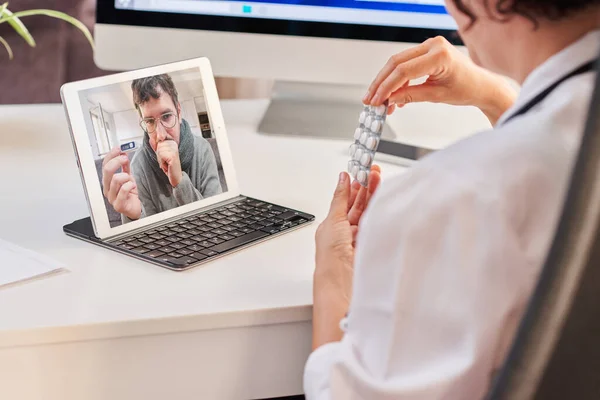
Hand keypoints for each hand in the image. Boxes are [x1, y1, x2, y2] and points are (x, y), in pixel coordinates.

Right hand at [102, 147, 141, 219]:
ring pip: (115, 179)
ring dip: (126, 176)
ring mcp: (111, 197)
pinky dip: (130, 185)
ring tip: (130, 180)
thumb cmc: (130, 194)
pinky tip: (132, 186)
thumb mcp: (128, 178)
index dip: (111, 156)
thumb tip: (123, 154)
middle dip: (117, 161)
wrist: (135, 209)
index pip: (104, 165)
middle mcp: (107, 189)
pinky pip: (123, 190)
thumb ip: (125, 167)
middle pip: (107, 170)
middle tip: (125, 159)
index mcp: (107, 181)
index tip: (118, 149)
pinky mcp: (119, 205)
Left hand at [156, 140, 182, 186]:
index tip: (165, 156)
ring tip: (166, 162)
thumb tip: (151, 139)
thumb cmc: (168, 165)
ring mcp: (174, 149)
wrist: (175, 175)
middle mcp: (174, 143)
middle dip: (159, 155)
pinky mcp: (173, 155)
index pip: (158, 140)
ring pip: (159, 151)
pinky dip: (162, 162)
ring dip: (160, 159)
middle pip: (158, 145)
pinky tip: (167, 164)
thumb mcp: (161, 153)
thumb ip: (156, 145)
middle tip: (165, 160)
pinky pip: (161, 156)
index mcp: (171, 141)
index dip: (158, 150)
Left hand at [312, 166, 381, 349]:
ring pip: (369, 211)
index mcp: (334, 225)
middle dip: (367, 188)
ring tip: (378, 178)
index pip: (347, 200)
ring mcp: (361, 237)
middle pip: (360, 204)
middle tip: (374, 172)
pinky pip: (377, 223)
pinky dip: (381, 211)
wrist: (340, 280)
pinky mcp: (372, 243)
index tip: (362, 171)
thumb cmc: (330, 256)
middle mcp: (348, 231)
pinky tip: (384, 199)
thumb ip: (340, 198)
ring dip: (374, 195)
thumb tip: (342, 178)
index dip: (355, 185)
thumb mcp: (333, 219)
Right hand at [363, 36, 515, 124]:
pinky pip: (405, 65)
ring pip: (397, 63)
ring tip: (379, 101)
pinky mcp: (425, 52)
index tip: (377, 100)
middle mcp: (433, 45)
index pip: (404, 71)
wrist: (480, 85)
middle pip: (396, 63)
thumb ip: (411, 96)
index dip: (387, 87)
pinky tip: (392, 96)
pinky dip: (396, 81)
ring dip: (386, 82)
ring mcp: (429, 46)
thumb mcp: (436, 96)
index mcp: (439, 54)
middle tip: (370, 99)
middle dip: (381, 83)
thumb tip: (389, 100)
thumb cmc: (466, 89)